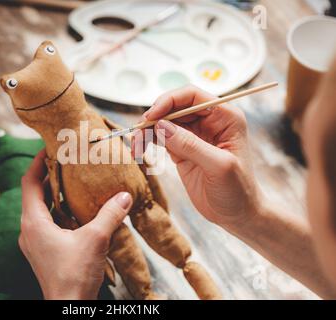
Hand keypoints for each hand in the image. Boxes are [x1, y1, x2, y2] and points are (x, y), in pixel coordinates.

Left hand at [19, 150, 132, 299]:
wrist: (69, 307)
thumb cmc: (75, 274)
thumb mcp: (96, 239)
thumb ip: (110, 214)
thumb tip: (125, 195)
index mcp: (33, 222)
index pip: (29, 182)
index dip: (38, 162)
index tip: (50, 147)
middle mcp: (28, 229)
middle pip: (34, 194)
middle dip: (49, 176)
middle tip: (66, 160)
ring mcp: (33, 242)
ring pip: (40, 208)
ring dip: (54, 193)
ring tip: (72, 180)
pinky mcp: (42, 251)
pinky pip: (46, 222)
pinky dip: (57, 209)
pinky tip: (75, 209)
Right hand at [133, 86, 261, 227]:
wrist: (238, 215)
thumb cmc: (238, 191)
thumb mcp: (219, 166)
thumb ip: (191, 145)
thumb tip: (161, 126)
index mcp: (225, 117)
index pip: (192, 96)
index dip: (169, 101)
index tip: (152, 115)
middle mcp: (209, 122)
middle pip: (174, 107)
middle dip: (154, 117)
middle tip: (138, 133)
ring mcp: (194, 136)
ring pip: (164, 122)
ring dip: (147, 131)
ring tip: (136, 146)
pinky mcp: (182, 150)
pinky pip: (160, 138)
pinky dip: (148, 142)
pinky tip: (139, 151)